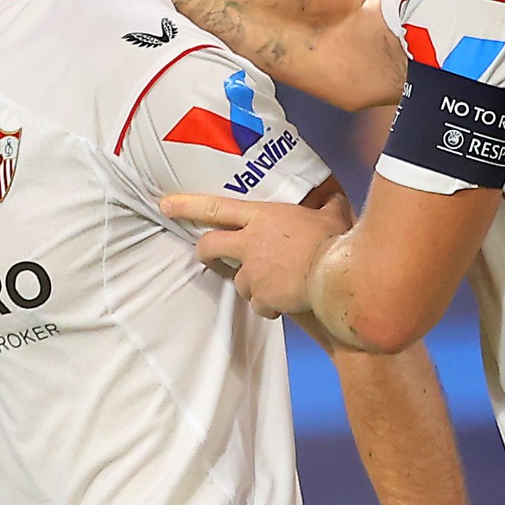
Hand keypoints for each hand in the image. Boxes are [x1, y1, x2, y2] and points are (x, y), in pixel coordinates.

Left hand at [161, 193, 349, 317]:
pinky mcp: (261, 297)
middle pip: (209, 246)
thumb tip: (336, 199)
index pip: (215, 207)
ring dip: (252, 284)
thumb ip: (327, 206)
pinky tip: (286, 301)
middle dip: (205, 252)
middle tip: (209, 256)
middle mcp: (250, 243)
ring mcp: (253, 272)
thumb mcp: (331, 215)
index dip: (187, 206)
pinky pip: (259, 304)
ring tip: (276, 283)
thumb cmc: (336, 242)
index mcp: (262, 217)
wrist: (338, 277)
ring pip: (238, 281)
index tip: (166, 205)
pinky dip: (269, 305)